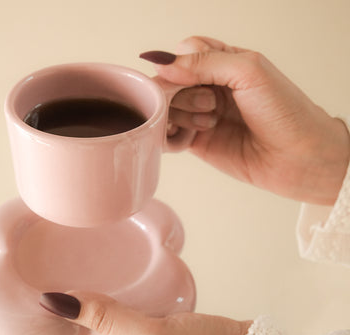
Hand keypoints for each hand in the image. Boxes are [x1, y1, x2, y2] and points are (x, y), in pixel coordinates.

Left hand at [40, 292, 251, 334]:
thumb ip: (108, 320)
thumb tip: (61, 303)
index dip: (57, 328)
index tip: (52, 297)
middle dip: (75, 313)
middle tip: (69, 278)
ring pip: (106, 327)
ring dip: (98, 306)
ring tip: (91, 277)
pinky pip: (127, 320)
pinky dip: (120, 304)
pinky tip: (122, 286)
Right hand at [141, 37, 349, 204]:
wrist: (296, 158)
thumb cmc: (284, 112)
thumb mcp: (248, 71)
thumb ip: (205, 62)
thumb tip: (162, 64)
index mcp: (224, 63)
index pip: (184, 53)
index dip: (178, 65)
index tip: (186, 77)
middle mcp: (209, 88)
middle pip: (170, 80)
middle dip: (182, 91)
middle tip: (209, 103)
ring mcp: (201, 115)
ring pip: (167, 106)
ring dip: (183, 113)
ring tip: (212, 122)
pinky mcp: (196, 142)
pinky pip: (168, 134)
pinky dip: (170, 134)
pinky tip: (192, 136)